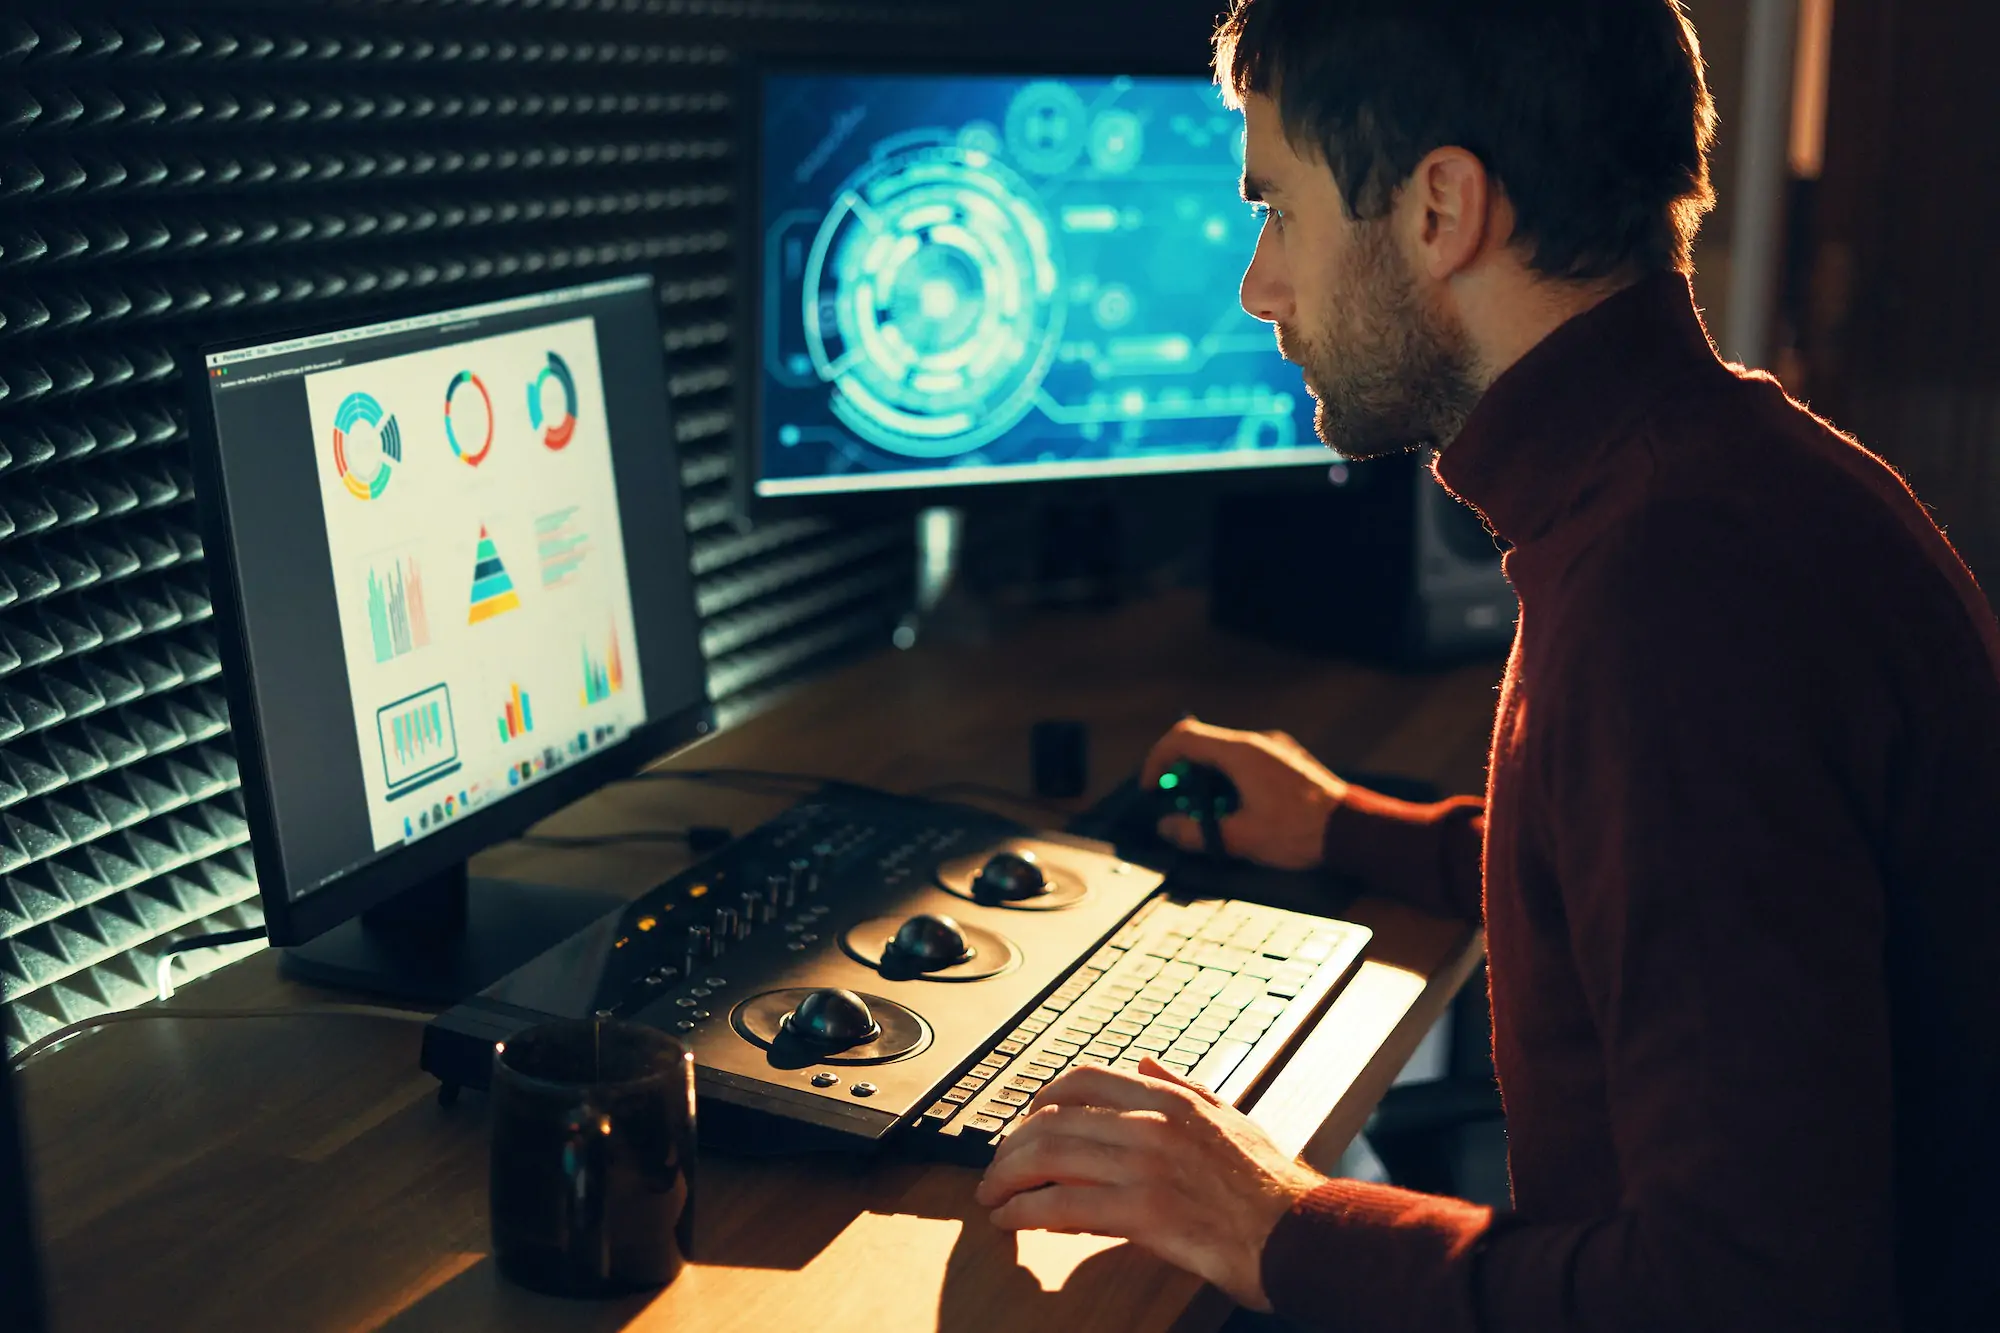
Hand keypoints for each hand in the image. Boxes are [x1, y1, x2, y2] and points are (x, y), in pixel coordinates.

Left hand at [975, 1056, 1323, 1311]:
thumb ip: (1180, 1087)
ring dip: (1007, 1179)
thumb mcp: (1227, 1116)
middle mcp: (1152, 1124)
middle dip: (1011, 1146)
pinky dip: (1026, 1212)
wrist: (1302, 1234)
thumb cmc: (1270, 1185)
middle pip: (1052, 1121)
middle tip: (996, 1168)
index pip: (1081, 1081)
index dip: (1039, 1100)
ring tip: (992, 1197)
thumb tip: (1143, 1064)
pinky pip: (1063, 1206)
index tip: (1022, 1121)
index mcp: (1169, 1100)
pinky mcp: (1143, 1213)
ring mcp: (1145, 1167)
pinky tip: (1012, 1221)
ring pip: (1049, 1159)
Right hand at [1141, 717, 1348, 869]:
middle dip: (1183, 774)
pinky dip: (1230, 780)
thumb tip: (1167, 827)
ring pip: (1225, 754)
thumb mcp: (1240, 839)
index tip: (1151, 787)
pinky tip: (1240, 810)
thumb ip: (1196, 833)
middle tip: (1177, 805)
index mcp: (1241, 753)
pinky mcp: (1289, 761)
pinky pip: (1247, 761)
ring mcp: (1276, 748)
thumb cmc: (1300, 832)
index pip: (1183, 738)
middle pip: (1203, 744)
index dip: (1158, 760)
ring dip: (1208, 779)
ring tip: (1211, 814)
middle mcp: (1258, 742)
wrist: (1353, 830)